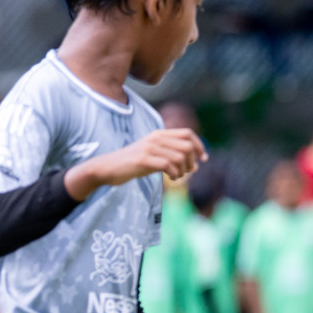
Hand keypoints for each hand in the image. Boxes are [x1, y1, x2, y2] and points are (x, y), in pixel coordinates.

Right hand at [65, 128, 207, 199]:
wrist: (108, 168)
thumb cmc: (134, 164)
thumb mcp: (156, 157)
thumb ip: (174, 158)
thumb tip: (196, 165)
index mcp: (159, 134)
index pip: (188, 133)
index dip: (200, 145)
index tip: (203, 159)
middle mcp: (155, 138)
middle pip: (187, 146)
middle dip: (192, 161)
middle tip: (187, 171)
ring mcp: (149, 148)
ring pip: (180, 157)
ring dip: (184, 170)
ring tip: (177, 176)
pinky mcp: (143, 159)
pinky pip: (169, 165)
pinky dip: (175, 174)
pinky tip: (171, 178)